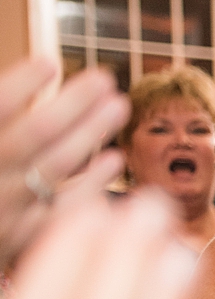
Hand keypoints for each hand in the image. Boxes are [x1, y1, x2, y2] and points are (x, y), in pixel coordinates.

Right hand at [0, 60, 130, 266]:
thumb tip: (40, 70)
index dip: (19, 85)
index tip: (49, 62)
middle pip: (33, 135)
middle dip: (72, 104)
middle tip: (104, 77)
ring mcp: (5, 210)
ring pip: (54, 168)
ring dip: (91, 133)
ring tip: (119, 104)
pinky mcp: (23, 236)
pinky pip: (65, 208)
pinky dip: (92, 184)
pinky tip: (115, 158)